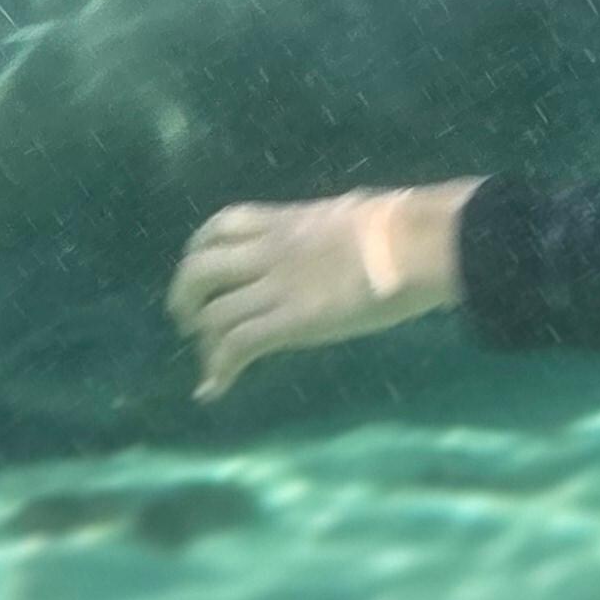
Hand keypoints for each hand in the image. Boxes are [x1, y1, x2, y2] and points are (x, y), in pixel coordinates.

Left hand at [167, 180, 480, 401]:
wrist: (415, 244)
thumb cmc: (403, 226)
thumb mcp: (351, 212)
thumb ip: (332, 223)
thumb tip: (350, 220)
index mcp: (286, 222)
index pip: (220, 226)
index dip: (198, 250)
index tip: (199, 270)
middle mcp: (270, 252)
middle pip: (199, 269)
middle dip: (184, 296)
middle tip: (188, 320)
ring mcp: (278, 288)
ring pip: (212, 313)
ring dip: (203, 340)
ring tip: (208, 359)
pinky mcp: (292, 322)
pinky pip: (238, 345)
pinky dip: (218, 369)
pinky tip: (214, 387)